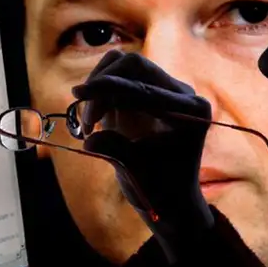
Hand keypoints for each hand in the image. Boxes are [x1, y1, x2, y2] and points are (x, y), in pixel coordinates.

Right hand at [71, 50, 214, 262]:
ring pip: (123, 67)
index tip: (78, 93)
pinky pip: (119, 78)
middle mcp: (181, 94)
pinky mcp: (147, 93)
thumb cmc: (161, 191)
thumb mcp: (136, 172)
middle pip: (133, 66)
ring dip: (99, 88)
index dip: (107, 87)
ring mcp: (164, 91)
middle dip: (102, 86)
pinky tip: (96, 119)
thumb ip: (115, 150)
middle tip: (88, 121)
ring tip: (90, 122)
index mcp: (189, 111)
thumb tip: (89, 140)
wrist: (171, 200)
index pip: (142, 88)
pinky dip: (101, 92)